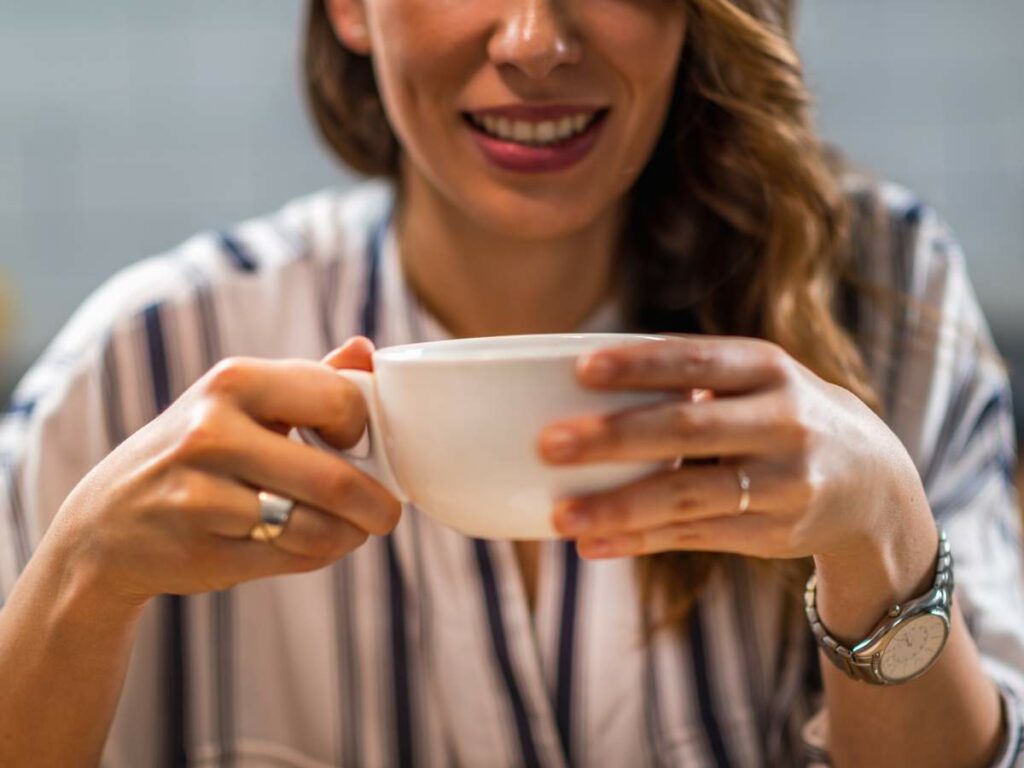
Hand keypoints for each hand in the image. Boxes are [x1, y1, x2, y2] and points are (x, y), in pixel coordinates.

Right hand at [48, 336, 401, 608]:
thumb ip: (309, 378)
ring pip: (318, 528)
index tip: (360, 445)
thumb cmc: (198, 450)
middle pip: (335, 480)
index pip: (340, 400)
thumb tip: (366, 349)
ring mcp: (202, 497)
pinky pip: (294, 559)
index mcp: (234, 381)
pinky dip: (318, 555)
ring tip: (351, 528)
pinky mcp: (204, 551)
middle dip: (377, 503)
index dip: (365, 428)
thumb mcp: (241, 400)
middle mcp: (213, 433)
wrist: (109, 520)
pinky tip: (311, 543)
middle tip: (385, 511)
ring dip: (351, 534)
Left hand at [537, 334, 932, 563]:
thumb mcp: (758, 382)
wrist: (872, 481)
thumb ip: (692, 379)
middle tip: (550, 444)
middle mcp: (784, 422)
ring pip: (688, 496)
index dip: (640, 365)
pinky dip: (639, 541)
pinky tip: (593, 545)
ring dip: (619, 506)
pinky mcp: (774, 532)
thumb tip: (582, 384)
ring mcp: (784, 482)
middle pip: (688, 428)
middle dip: (615, 437)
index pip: (697, 359)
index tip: (581, 370)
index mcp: (769, 369)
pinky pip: (695, 537)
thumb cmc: (780, 415)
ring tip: (560, 515)